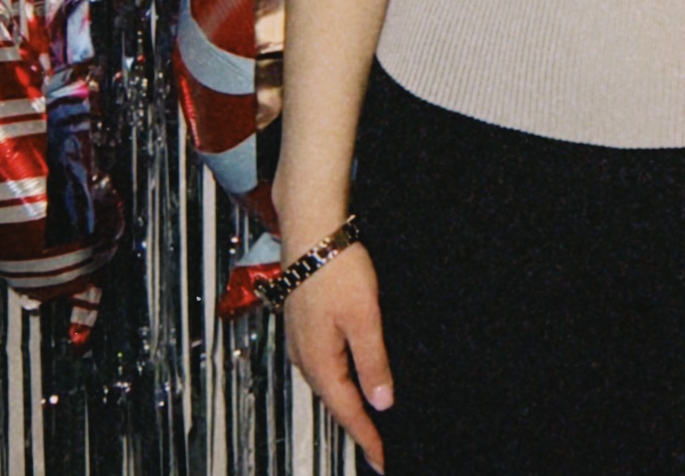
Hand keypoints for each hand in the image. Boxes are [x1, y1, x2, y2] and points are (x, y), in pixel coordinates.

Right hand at [283, 243, 392, 471]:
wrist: (311, 232)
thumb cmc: (337, 271)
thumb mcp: (364, 319)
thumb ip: (373, 362)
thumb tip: (381, 403)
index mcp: (318, 362)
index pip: (347, 413)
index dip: (367, 438)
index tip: (382, 461)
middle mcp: (304, 358)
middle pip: (335, 402)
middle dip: (358, 426)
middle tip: (380, 448)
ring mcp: (302, 341)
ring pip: (329, 384)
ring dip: (349, 404)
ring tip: (371, 421)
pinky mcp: (305, 325)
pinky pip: (325, 364)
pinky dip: (342, 380)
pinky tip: (354, 378)